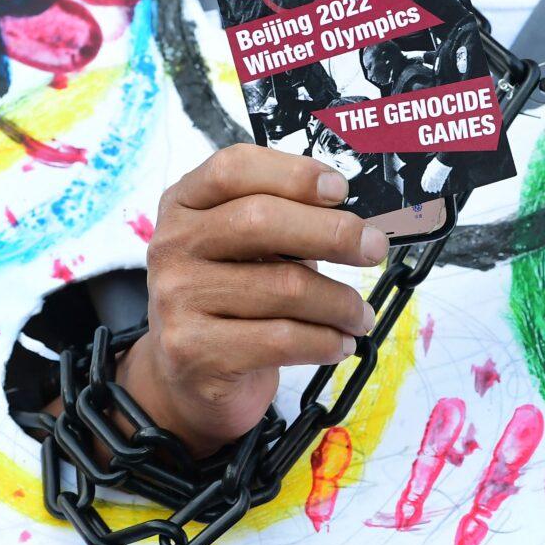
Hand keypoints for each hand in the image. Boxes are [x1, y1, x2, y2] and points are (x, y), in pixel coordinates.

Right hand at [122, 144, 388, 457]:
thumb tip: (357, 225)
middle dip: (333, 232)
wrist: (189, 376)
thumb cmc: (231, 300)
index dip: (293, 173)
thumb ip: (286, 224)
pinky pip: (283, 339)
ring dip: (340, 302)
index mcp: (184, 205)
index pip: (233, 168)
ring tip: (359, 314)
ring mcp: (177, 299)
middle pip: (259, 221)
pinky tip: (338, 343)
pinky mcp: (195, 351)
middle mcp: (172, 245)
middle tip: (373, 248)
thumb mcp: (246, 250)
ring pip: (284, 287)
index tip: (340, 189)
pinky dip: (326, 341)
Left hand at [420, 157, 451, 193]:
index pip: (423, 182)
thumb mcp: (429, 166)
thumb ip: (428, 171)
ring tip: (433, 191)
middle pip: (428, 185)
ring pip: (433, 187)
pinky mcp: (441, 180)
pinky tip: (438, 190)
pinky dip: (438, 188)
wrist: (442, 162)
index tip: (424, 189)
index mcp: (426, 174)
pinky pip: (439, 186)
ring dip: (433, 190)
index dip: (424, 186)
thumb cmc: (436, 163)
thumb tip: (427, 174)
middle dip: (428, 189)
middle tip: (429, 191)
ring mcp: (435, 179)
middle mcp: (430, 177)